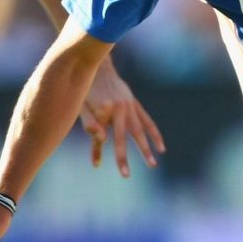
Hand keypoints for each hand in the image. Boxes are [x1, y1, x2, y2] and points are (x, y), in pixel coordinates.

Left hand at [80, 62, 163, 176]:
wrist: (98, 66)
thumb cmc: (85, 89)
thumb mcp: (81, 106)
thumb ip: (90, 124)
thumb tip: (102, 140)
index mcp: (105, 110)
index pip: (100, 136)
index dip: (97, 151)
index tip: (96, 165)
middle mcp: (120, 109)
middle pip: (123, 137)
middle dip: (124, 157)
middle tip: (126, 175)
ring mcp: (130, 106)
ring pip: (140, 131)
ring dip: (146, 148)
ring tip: (153, 164)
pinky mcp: (135, 104)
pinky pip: (147, 121)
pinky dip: (154, 134)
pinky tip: (161, 147)